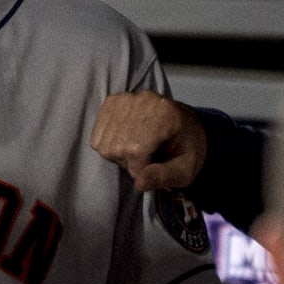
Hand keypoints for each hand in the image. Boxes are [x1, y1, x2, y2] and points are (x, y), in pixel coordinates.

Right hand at [91, 91, 208, 191]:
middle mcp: (143, 100)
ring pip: (105, 145)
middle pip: (118, 148)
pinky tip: (125, 141)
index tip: (154, 169)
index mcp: (166, 115)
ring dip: (119, 155)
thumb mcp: (184, 171)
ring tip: (137, 150)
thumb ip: (163, 177)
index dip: (141, 169)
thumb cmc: (186, 150)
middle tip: (147, 159)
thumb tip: (138, 184)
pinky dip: (108, 145)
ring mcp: (125, 99)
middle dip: (130, 162)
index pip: (136, 151)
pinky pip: (97, 136)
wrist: (185, 125)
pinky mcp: (112, 102)